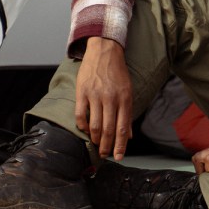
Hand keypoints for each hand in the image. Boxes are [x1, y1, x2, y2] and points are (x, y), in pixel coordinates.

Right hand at [74, 37, 134, 159]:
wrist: (105, 50)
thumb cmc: (118, 73)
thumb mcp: (128, 91)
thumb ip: (127, 113)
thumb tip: (129, 135)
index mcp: (125, 99)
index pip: (123, 128)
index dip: (120, 146)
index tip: (118, 157)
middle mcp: (111, 98)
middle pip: (109, 130)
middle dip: (107, 147)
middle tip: (104, 155)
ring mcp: (95, 95)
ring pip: (95, 125)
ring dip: (95, 139)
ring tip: (96, 145)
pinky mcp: (82, 91)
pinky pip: (80, 115)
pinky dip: (82, 126)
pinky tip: (84, 130)